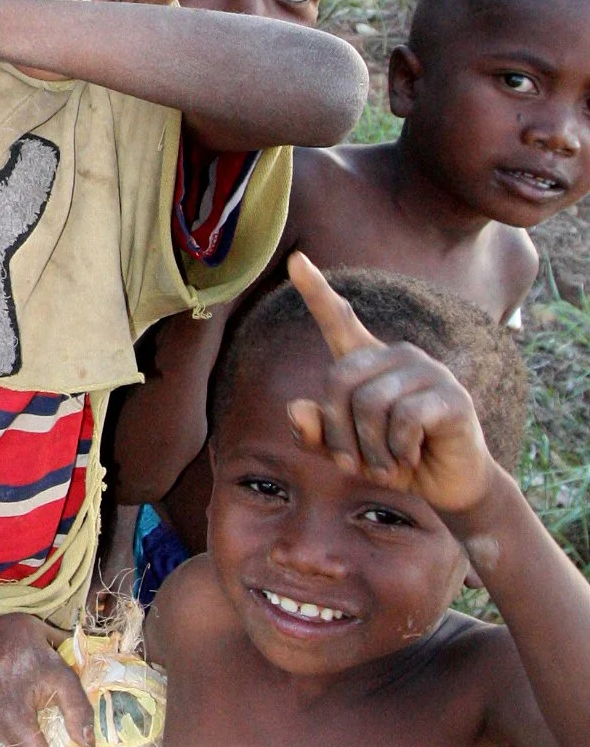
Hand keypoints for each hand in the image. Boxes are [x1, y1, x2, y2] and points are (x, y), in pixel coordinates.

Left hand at [286, 253, 497, 518]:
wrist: (447, 486)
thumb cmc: (392, 460)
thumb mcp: (344, 452)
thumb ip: (314, 432)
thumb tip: (295, 407)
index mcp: (367, 359)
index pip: (337, 319)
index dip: (315, 290)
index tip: (294, 260)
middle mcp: (397, 355)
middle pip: (340, 380)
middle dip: (339, 432)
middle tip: (353, 465)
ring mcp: (428, 370)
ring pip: (371, 403)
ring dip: (370, 449)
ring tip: (385, 466)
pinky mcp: (453, 395)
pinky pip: (405, 417)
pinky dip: (398, 448)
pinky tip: (410, 457)